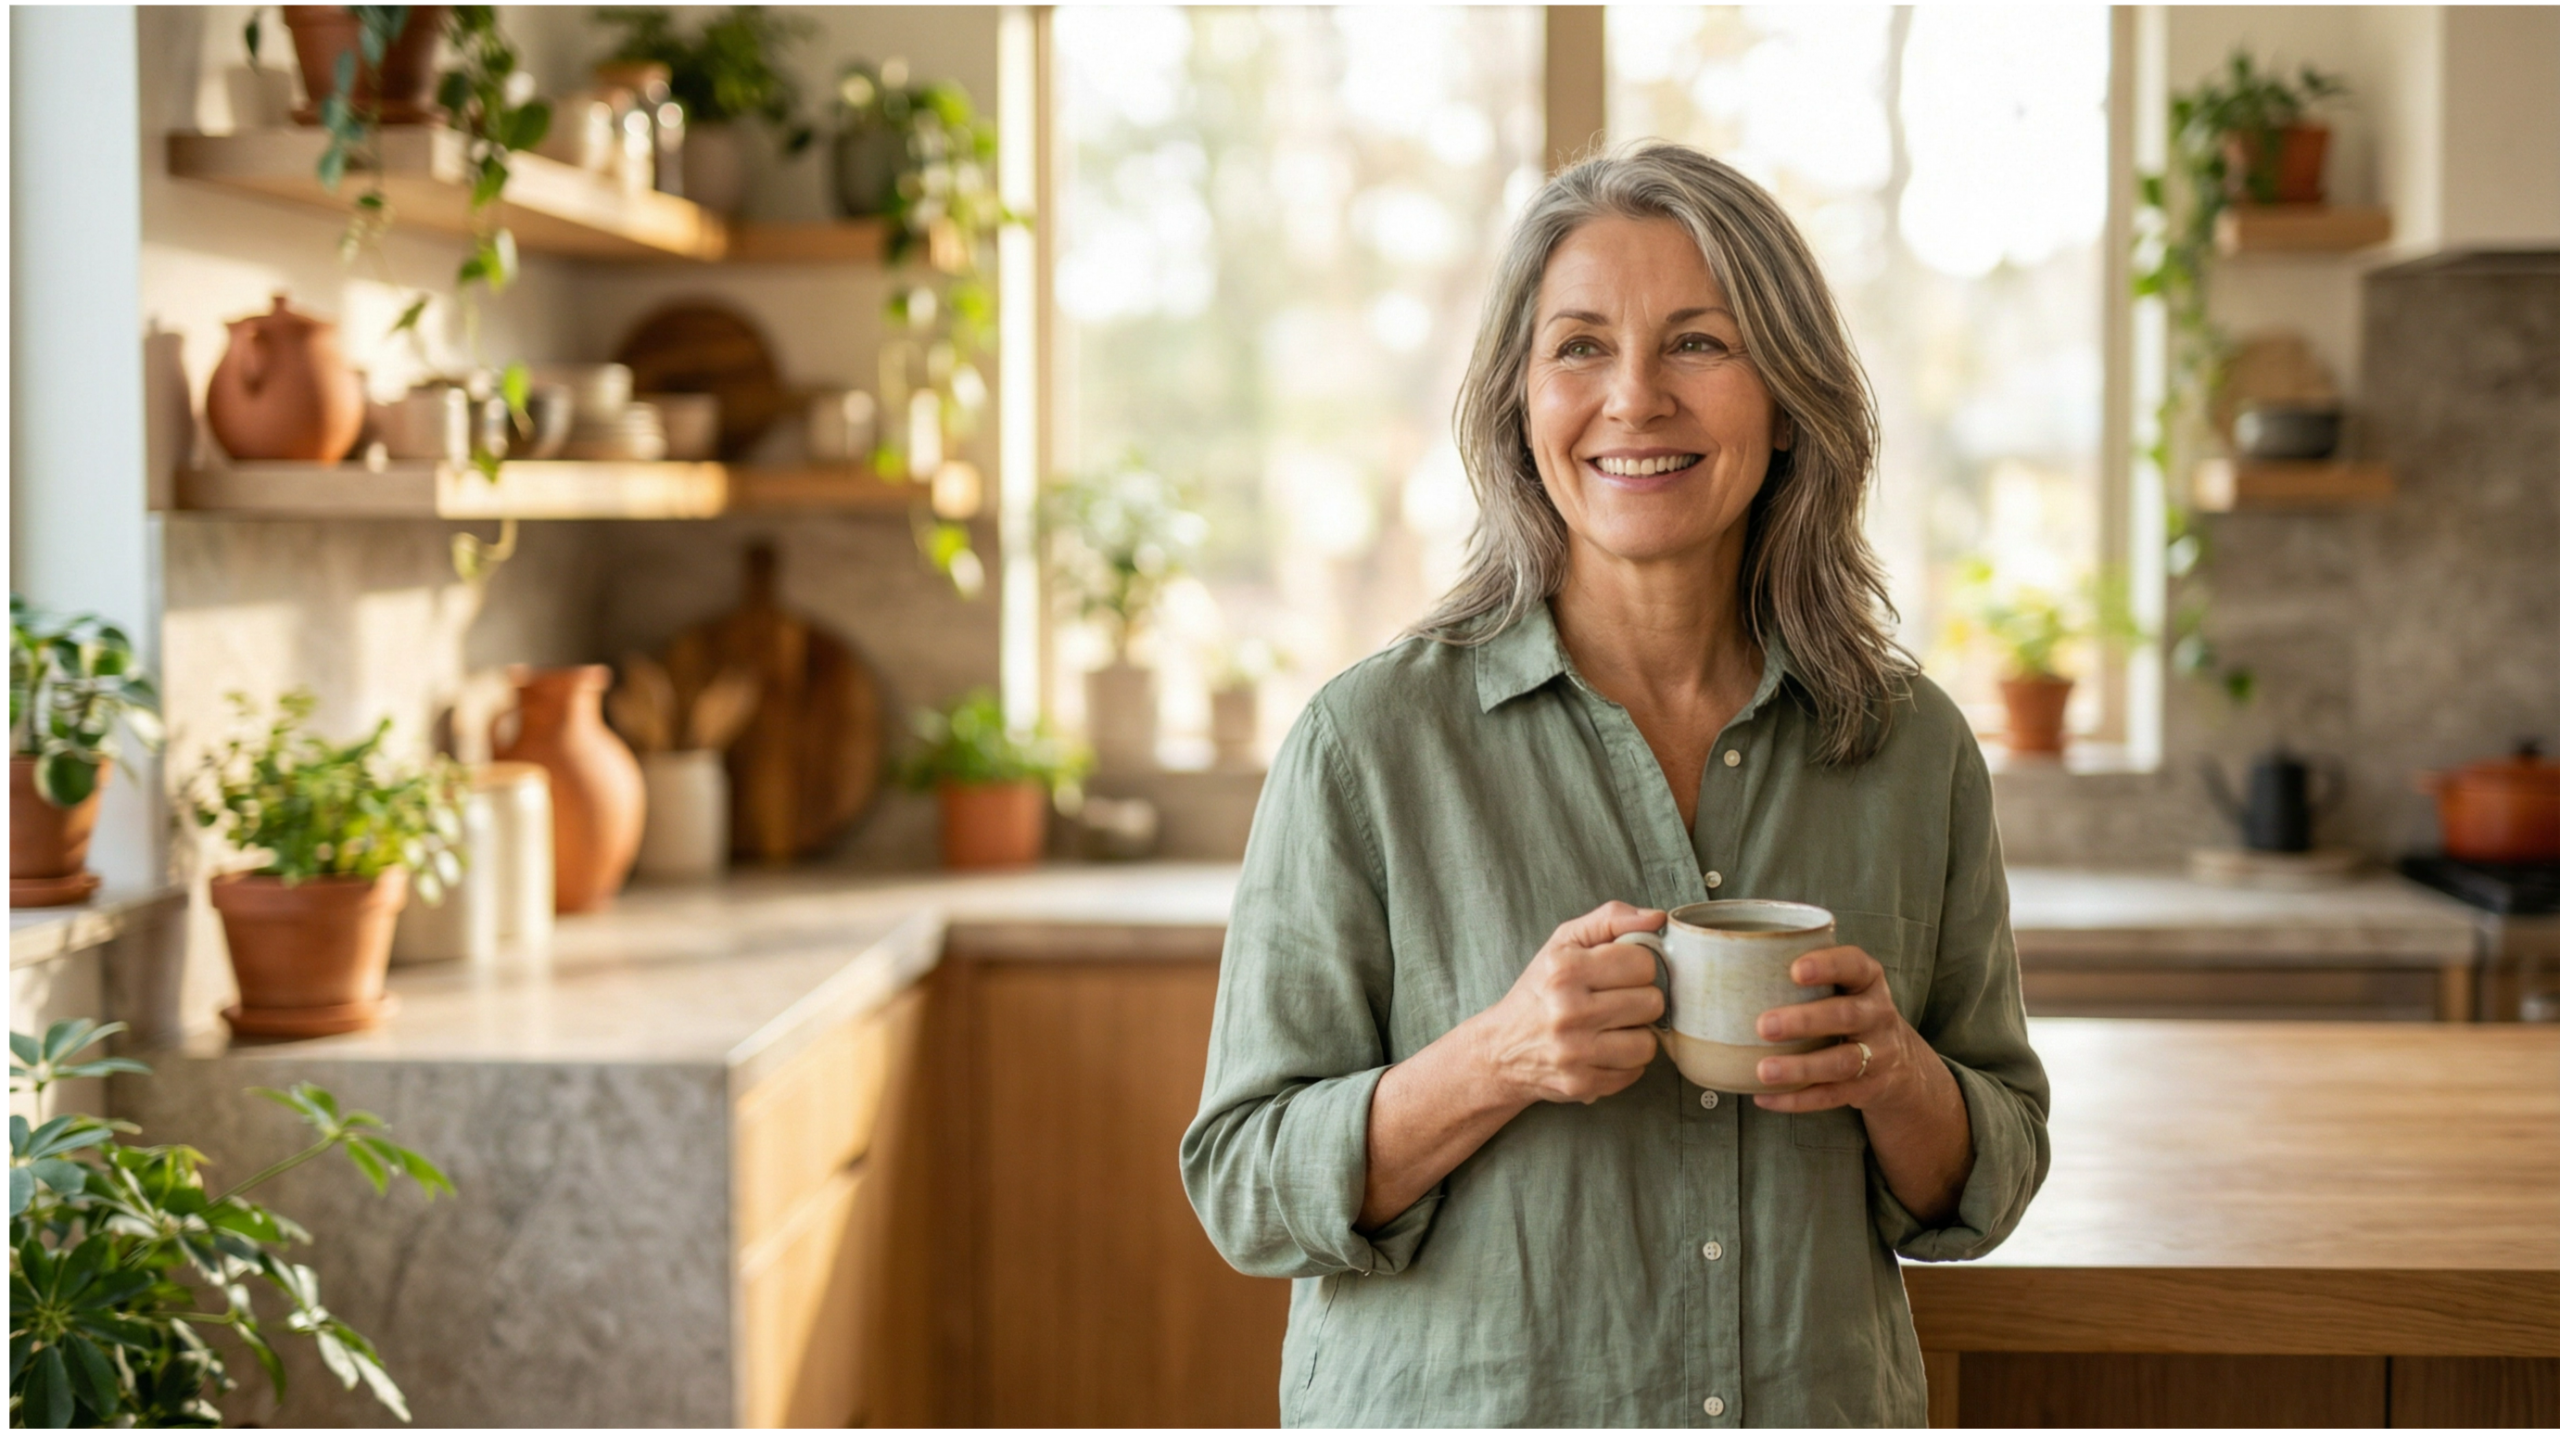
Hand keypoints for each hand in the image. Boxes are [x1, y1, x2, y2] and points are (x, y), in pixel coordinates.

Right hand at [1468, 901, 1666, 1105]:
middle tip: (1616, 1002)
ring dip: (1636, 1035)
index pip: (1643, 962)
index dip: (1638, 966)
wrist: (1501, 1049)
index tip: (1621, 973)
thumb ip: (1610, 920)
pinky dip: (1625, 1062)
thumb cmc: (1539, 991)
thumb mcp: (1563, 943)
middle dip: (1639, 1000)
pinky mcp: (1581, 1084)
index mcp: (1564, 969)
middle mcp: (1567, 1011)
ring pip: (1648, 1042)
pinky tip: (1604, 1051)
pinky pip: (1635, 1072)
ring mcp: (1574, 1052)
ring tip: (1612, 1028)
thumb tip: (1657, 918)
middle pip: (1651, 1002)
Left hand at [1748, 945, 1931, 1113]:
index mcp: (1867, 980)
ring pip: (1842, 1062)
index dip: (1828, 966)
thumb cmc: (1846, 1009)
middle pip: (1846, 1015)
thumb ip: (1800, 975)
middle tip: (1763, 1025)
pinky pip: (1832, 1096)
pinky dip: (1797, 1099)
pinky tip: (1764, 1097)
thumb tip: (1715, 967)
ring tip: (1763, 1070)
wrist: (1899, 1062)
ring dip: (1800, 1067)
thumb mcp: (1841, 985)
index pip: (1854, 965)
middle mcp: (1877, 1014)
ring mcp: (1878, 1054)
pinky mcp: (1868, 1088)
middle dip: (1805, 1020)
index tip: (1794, 970)